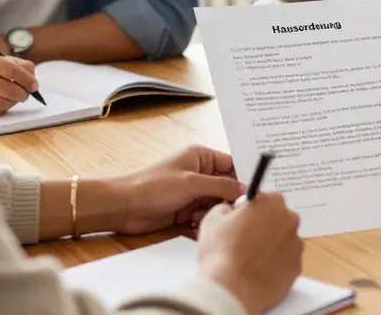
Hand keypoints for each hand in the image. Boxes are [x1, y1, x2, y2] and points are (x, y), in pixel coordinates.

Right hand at [0, 48, 36, 116]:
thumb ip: (18, 65)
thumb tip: (33, 79)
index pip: (11, 70)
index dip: (27, 80)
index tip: (34, 86)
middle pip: (8, 89)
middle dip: (22, 93)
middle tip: (25, 94)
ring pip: (2, 103)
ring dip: (13, 102)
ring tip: (12, 97)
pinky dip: (1, 109)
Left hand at [113, 146, 244, 234]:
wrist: (124, 207)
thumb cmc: (153, 186)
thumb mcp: (191, 183)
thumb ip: (222, 186)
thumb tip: (246, 191)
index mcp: (201, 156)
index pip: (232, 163)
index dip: (244, 176)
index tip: (257, 190)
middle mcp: (200, 172)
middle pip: (227, 186)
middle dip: (229, 198)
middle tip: (231, 209)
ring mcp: (193, 192)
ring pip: (217, 203)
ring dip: (214, 212)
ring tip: (200, 215)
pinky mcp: (187, 209)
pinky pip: (205, 215)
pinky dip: (203, 221)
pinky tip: (192, 223)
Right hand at [197, 192, 302, 314]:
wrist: (232, 289)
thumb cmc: (222, 251)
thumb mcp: (213, 219)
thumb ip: (226, 208)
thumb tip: (230, 211)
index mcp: (271, 203)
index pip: (263, 199)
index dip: (249, 209)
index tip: (240, 220)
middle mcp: (289, 220)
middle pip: (276, 218)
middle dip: (263, 226)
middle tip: (243, 240)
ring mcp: (296, 245)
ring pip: (283, 240)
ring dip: (270, 245)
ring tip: (249, 259)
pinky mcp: (296, 269)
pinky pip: (286, 261)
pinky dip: (275, 264)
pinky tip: (258, 271)